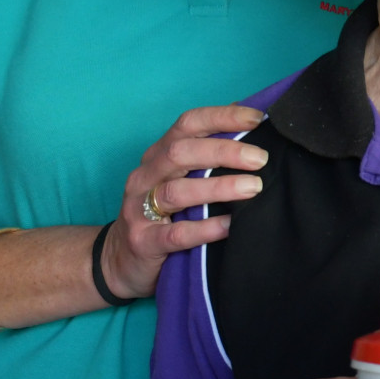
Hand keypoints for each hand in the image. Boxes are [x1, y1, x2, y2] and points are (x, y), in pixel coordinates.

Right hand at [103, 105, 271, 299]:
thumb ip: (206, 157)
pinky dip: (206, 228)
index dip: (221, 117)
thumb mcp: (177, 179)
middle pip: (181, 152)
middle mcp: (145, 176)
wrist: (119, 261)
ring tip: (254, 187)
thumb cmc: (161, 215)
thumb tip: (249, 126)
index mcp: (157, 155)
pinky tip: (231, 225)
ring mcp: (139, 209)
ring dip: (220, 187)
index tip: (256, 119)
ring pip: (177, 191)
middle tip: (260, 158)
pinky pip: (176, 234)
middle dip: (224, 151)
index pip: (187, 124)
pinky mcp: (143, 242)